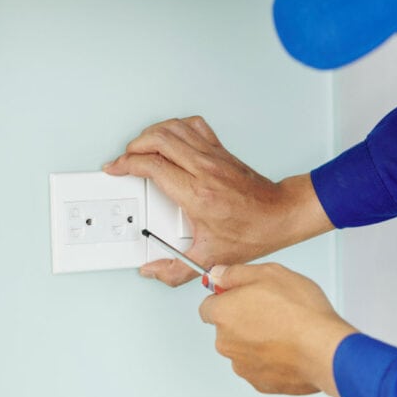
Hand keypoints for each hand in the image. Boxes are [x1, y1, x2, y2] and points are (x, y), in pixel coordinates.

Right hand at [103, 116, 332, 285]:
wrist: (280, 216)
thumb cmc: (252, 232)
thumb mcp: (210, 258)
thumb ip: (175, 270)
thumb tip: (152, 270)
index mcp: (197, 194)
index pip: (153, 166)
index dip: (127, 164)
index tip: (116, 169)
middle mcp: (204, 169)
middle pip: (159, 139)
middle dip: (134, 146)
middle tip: (125, 160)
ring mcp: (213, 156)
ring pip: (174, 128)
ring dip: (151, 133)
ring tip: (141, 148)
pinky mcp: (221, 151)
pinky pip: (194, 126)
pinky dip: (176, 126)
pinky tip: (170, 138)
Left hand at [198, 263, 356, 396]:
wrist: (324, 350)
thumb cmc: (301, 313)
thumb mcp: (269, 273)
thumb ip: (235, 273)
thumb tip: (218, 274)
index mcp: (223, 314)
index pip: (208, 306)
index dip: (226, 297)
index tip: (242, 295)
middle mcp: (226, 343)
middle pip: (226, 328)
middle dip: (244, 319)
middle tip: (272, 309)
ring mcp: (242, 366)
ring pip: (244, 348)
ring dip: (258, 340)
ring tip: (286, 330)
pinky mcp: (261, 383)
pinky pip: (260, 366)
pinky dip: (271, 358)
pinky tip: (290, 347)